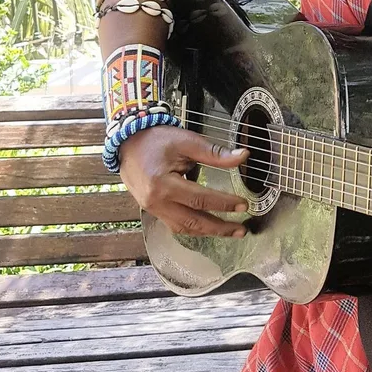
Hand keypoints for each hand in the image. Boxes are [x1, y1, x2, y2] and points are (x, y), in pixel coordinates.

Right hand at [119, 126, 249, 237]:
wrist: (128, 143)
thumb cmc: (155, 140)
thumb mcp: (187, 142)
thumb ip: (215, 153)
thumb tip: (242, 156)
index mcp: (163, 184)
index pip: (200, 199)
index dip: (224, 204)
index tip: (243, 205)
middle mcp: (156, 201)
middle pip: (193, 221)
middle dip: (220, 228)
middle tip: (241, 229)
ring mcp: (152, 209)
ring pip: (184, 228)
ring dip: (208, 232)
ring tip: (230, 231)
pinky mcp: (152, 210)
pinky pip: (175, 225)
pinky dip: (194, 228)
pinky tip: (208, 227)